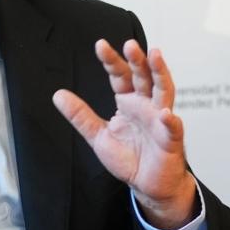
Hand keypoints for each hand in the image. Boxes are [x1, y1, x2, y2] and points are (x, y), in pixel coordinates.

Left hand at [53, 39, 197, 229]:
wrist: (148, 184)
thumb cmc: (129, 158)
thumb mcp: (98, 136)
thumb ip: (80, 115)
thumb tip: (58, 95)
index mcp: (128, 102)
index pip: (120, 75)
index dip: (111, 60)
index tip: (100, 46)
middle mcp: (146, 105)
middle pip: (143, 76)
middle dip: (137, 60)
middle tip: (129, 44)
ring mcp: (160, 119)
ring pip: (163, 91)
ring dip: (160, 73)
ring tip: (155, 56)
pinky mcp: (170, 138)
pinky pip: (172, 127)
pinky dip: (169, 120)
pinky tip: (164, 114)